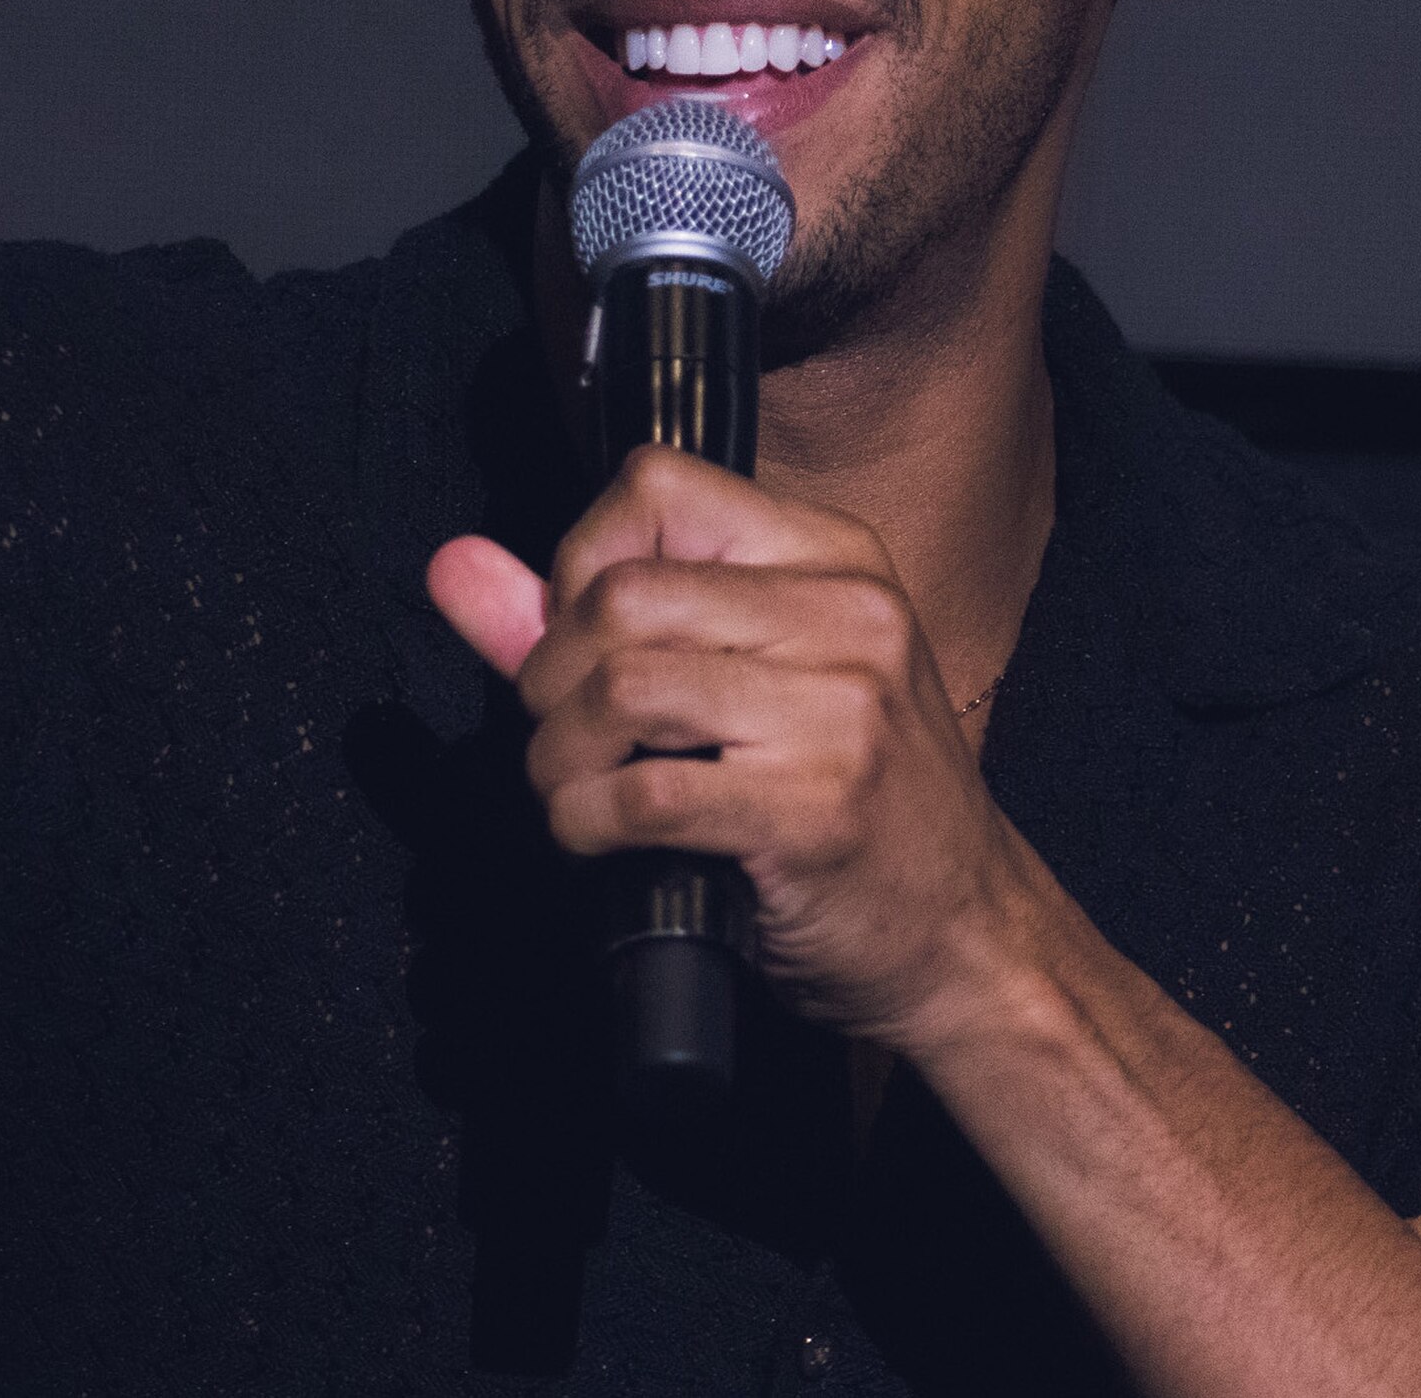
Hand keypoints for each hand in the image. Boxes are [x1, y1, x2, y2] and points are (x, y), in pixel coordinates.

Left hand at [426, 446, 1036, 1053]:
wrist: (964, 933)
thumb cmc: (849, 799)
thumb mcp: (746, 680)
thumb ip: (589, 618)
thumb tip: (456, 568)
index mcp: (835, 558)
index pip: (658, 487)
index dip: (582, 557)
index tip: (579, 634)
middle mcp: (850, 615)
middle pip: (623, 593)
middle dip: (547, 673)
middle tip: (560, 732)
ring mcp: (843, 712)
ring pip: (622, 685)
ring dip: (557, 754)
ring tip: (574, 786)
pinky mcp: (817, 811)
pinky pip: (642, 792)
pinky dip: (583, 821)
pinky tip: (599, 837)